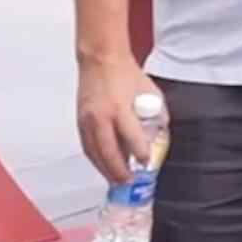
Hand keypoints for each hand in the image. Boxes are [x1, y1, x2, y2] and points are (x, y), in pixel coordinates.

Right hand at [76, 58, 162, 184]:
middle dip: (118, 170)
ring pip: (94, 152)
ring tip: (115, 180)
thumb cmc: (125, 74)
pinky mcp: (80, 121)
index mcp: (119, 109)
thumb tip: (161, 130)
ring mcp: (87, 120)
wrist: (101, 61)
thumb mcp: (149, 91)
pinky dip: (95, 158)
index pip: (131, 138)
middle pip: (109, 151)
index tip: (146, 163)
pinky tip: (102, 165)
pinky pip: (87, 145)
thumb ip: (156, 112)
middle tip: (128, 181)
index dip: (139, 153)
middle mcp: (101, 117)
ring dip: (104, 169)